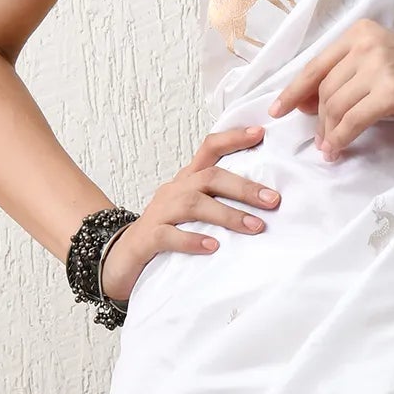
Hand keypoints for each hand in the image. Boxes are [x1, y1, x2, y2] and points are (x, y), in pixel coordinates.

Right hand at [93, 123, 279, 303]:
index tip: (260, 133)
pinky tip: (213, 247)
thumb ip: (219, 203)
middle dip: (243, 187)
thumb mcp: (193, 213)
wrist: (121, 259)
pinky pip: (169, 236)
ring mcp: (159, 213)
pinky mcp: (148, 239)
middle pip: (209, 177)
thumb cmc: (167, 234)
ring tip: (255, 227)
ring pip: (193, 204)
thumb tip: (265, 203)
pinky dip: (192, 240)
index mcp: (186, 181)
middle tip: (272, 200)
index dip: (233, 138)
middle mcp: (173, 191)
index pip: (209, 149)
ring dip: (227, 215)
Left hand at [269, 19, 393, 156]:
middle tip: (320, 142)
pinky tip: (338, 151)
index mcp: (363, 31)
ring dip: (329, 134)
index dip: (292, 90)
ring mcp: (381, 64)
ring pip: (335, 107)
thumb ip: (353, 75)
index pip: (315, 64)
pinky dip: (341, 139)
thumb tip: (311, 102)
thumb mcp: (389, 65)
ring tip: (330, 150)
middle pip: (324, 89)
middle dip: (317, 120)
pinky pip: (353, 121)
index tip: (277, 111)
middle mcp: (368, 41)